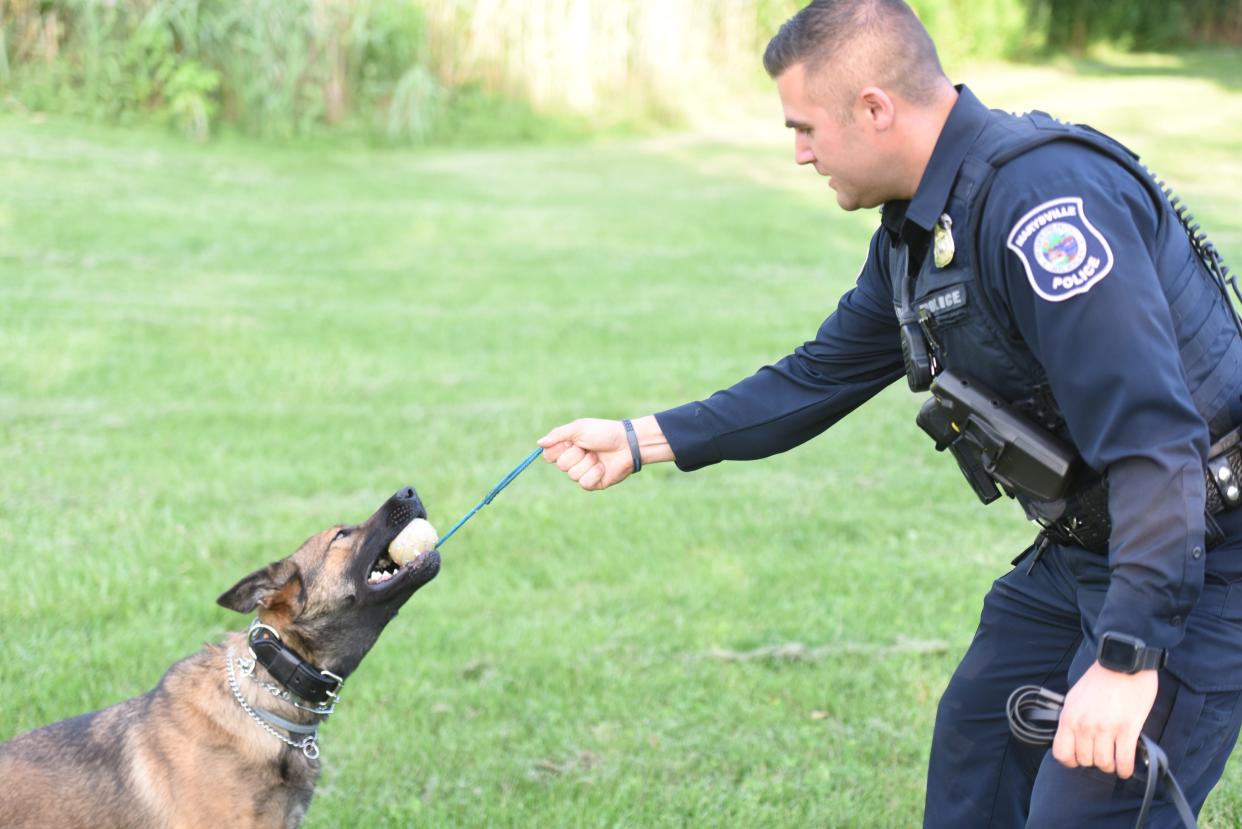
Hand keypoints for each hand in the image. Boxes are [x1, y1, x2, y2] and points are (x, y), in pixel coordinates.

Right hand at [538, 418, 635, 490]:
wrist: (627, 444)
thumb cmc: (604, 433)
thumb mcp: (579, 429)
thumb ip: (558, 435)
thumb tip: (539, 443)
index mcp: (567, 447)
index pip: (549, 455)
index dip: (558, 450)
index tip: (570, 442)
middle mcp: (573, 460)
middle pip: (561, 465)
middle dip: (576, 455)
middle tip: (588, 447)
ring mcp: (582, 472)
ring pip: (572, 475)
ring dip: (587, 463)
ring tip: (598, 456)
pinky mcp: (593, 483)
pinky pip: (584, 483)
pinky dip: (594, 473)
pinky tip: (603, 467)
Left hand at [1052, 661, 1157, 778]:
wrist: (1122, 663)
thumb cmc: (1100, 679)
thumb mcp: (1075, 697)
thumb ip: (1072, 718)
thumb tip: (1074, 738)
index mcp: (1069, 716)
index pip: (1061, 753)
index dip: (1071, 761)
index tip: (1080, 759)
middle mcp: (1084, 725)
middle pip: (1086, 761)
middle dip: (1094, 762)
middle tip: (1102, 755)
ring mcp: (1105, 728)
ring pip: (1104, 763)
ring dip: (1110, 766)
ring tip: (1115, 760)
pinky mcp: (1127, 729)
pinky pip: (1124, 760)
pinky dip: (1125, 769)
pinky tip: (1126, 767)